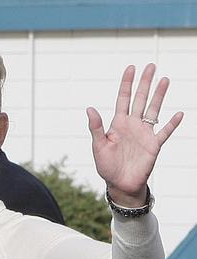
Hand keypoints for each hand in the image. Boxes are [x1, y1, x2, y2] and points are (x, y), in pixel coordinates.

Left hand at [86, 63, 182, 206]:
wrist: (120, 184)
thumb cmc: (106, 165)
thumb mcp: (98, 146)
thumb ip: (95, 127)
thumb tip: (89, 108)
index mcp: (118, 123)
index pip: (123, 99)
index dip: (127, 84)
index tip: (131, 68)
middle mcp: (132, 125)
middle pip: (140, 99)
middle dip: (145, 83)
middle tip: (151, 65)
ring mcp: (144, 134)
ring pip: (154, 110)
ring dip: (159, 96)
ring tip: (165, 80)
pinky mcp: (154, 146)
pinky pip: (164, 132)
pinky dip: (172, 124)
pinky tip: (178, 114)